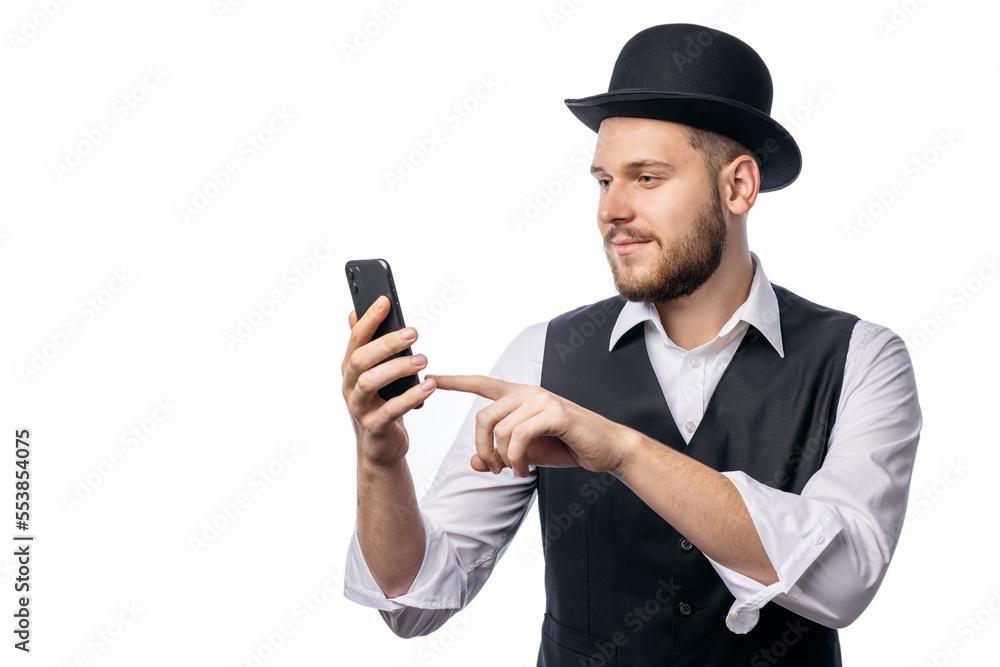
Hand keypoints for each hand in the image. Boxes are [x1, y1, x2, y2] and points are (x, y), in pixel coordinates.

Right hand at [342, 296, 435, 465]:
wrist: (381, 445)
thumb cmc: (380, 402)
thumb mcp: (372, 373)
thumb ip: (366, 345)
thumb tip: (354, 313)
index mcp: (350, 369)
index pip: (356, 339)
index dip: (368, 320)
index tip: (385, 301)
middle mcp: (349, 386)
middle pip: (361, 359)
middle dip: (386, 343)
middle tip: (413, 332)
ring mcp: (359, 408)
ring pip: (371, 383)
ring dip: (398, 368)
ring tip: (423, 360)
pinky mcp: (374, 427)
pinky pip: (390, 410)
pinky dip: (410, 397)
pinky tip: (429, 385)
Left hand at [426, 374, 629, 477]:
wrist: (604, 449)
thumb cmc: (565, 446)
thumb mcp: (525, 454)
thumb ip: (499, 455)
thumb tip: (474, 463)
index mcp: (519, 396)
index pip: (481, 383)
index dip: (455, 381)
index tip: (432, 377)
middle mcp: (528, 392)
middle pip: (483, 418)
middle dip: (481, 448)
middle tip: (493, 469)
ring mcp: (542, 399)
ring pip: (500, 429)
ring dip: (502, 459)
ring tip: (513, 472)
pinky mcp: (555, 413)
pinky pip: (520, 435)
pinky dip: (516, 458)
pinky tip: (523, 469)